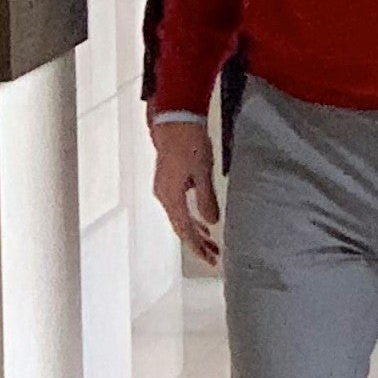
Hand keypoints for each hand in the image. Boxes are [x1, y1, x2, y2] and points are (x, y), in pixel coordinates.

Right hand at [154, 119, 222, 268]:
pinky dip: (191, 216)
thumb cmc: (189, 142)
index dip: (197, 246)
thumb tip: (211, 222)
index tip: (209, 259)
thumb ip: (207, 199)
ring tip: (211, 242)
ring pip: (180, 217)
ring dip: (196, 230)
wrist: (175, 119)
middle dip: (198, 242)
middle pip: (181, 226)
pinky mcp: (168, 180)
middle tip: (214, 255)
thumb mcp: (203, 172)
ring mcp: (164, 188)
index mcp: (171, 196)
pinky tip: (202, 220)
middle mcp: (163, 195)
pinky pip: (179, 205)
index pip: (185, 229)